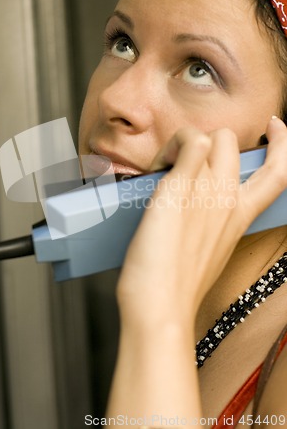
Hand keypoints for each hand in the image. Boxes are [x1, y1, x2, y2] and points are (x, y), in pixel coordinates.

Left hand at [116, 118, 286, 329]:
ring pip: (212, 136)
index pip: (279, 173)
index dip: (283, 145)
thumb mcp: (210, 251)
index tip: (276, 126)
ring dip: (185, 142)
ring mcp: (208, 190)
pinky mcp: (181, 187)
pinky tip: (157, 167)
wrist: (161, 305)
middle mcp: (230, 198)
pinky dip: (172, 145)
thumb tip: (198, 207)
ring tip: (163, 169)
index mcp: (241, 216)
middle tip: (180, 163)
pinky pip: (189, 140)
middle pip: (232, 141)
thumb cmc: (178, 285)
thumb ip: (213, 223)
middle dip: (209, 139)